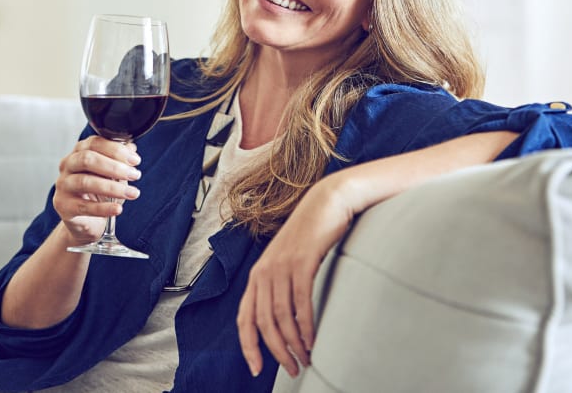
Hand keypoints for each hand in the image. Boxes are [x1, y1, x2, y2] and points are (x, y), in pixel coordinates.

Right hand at [53, 136, 141, 246]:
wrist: (86, 219)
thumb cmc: (98, 191)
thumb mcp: (111, 173)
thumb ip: (119, 159)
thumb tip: (131, 149)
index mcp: (79, 152)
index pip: (94, 143)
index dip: (116, 150)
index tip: (135, 160)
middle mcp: (68, 165)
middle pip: (87, 159)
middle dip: (114, 167)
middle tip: (135, 175)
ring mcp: (63, 185)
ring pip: (85, 182)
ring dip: (113, 188)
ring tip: (132, 193)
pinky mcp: (63, 206)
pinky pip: (84, 206)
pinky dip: (103, 208)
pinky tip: (118, 209)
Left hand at [236, 175, 355, 377]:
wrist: (326, 202)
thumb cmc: (310, 235)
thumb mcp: (288, 260)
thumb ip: (282, 285)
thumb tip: (287, 319)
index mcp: (258, 275)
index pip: (244, 318)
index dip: (248, 346)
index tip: (256, 369)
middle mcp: (264, 271)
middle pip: (264, 322)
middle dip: (277, 352)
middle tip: (293, 369)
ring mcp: (282, 265)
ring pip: (282, 316)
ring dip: (294, 343)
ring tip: (305, 359)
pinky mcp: (302, 261)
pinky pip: (301, 302)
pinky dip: (306, 325)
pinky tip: (313, 340)